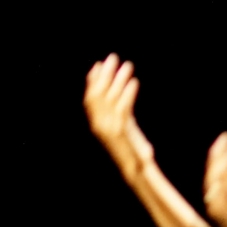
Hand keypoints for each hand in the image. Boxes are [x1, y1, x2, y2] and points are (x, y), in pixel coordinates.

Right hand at [84, 54, 156, 177]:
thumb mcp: (121, 127)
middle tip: (113, 57)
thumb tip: (114, 90)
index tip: (98, 66)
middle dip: (105, 74)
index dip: (92, 81)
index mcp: (97, 124)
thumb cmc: (131, 149)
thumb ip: (116, 110)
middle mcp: (100, 125)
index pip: (90, 99)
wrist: (136, 168)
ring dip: (119, 79)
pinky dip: (128, 93)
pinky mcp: (121, 131)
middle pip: (98, 94)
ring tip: (128, 65)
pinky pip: (123, 107)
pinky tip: (134, 82)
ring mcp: (109, 128)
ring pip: (111, 98)